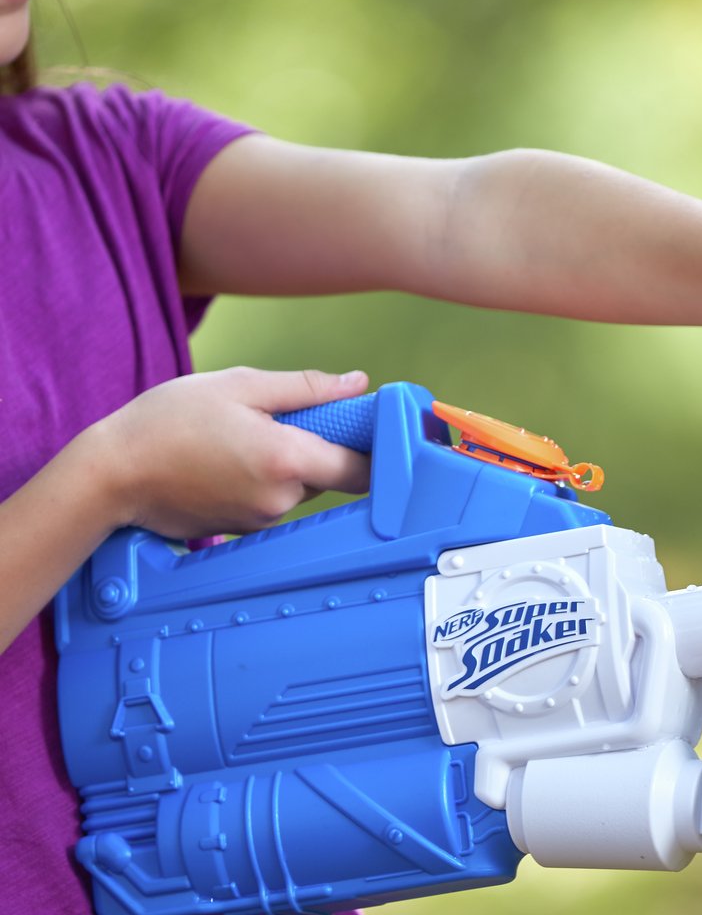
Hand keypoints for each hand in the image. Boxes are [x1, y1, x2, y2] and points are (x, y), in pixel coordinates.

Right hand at [86, 367, 372, 538]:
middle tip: (284, 415)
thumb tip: (357, 384)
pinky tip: (228, 459)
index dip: (376, 449)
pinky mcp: (245, 531)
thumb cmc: (168, 422)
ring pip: (300, 486)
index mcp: (288, 460)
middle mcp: (282, 499)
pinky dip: (266, 478)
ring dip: (290, 461)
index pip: (362, 469)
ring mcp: (263, 520)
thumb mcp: (238, 386)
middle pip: (331, 473)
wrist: (112, 474)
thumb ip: (306, 387)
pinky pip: (274, 499)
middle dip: (320, 445)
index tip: (370, 427)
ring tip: (242, 436)